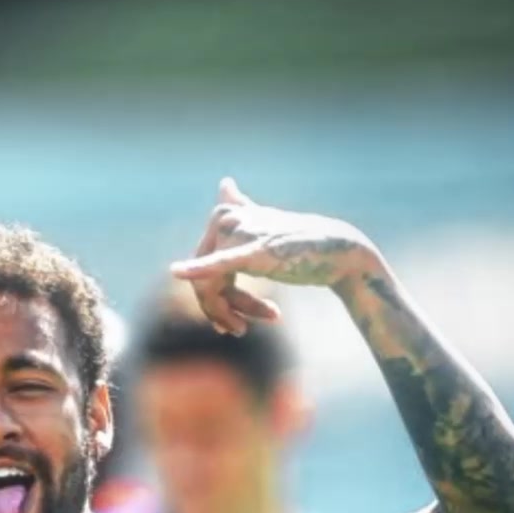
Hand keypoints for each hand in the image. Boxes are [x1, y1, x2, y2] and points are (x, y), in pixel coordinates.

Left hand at [171, 177, 377, 334]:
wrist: (336, 251)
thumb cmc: (300, 243)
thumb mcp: (264, 224)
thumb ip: (243, 207)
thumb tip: (224, 183)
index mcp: (224, 216)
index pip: (201, 267)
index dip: (212, 299)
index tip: (230, 322)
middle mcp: (227, 219)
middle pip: (203, 280)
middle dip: (220, 311)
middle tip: (240, 330)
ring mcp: (240, 233)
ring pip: (212, 288)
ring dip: (230, 314)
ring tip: (245, 328)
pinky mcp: (253, 250)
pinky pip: (218, 265)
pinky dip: (198, 270)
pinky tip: (177, 273)